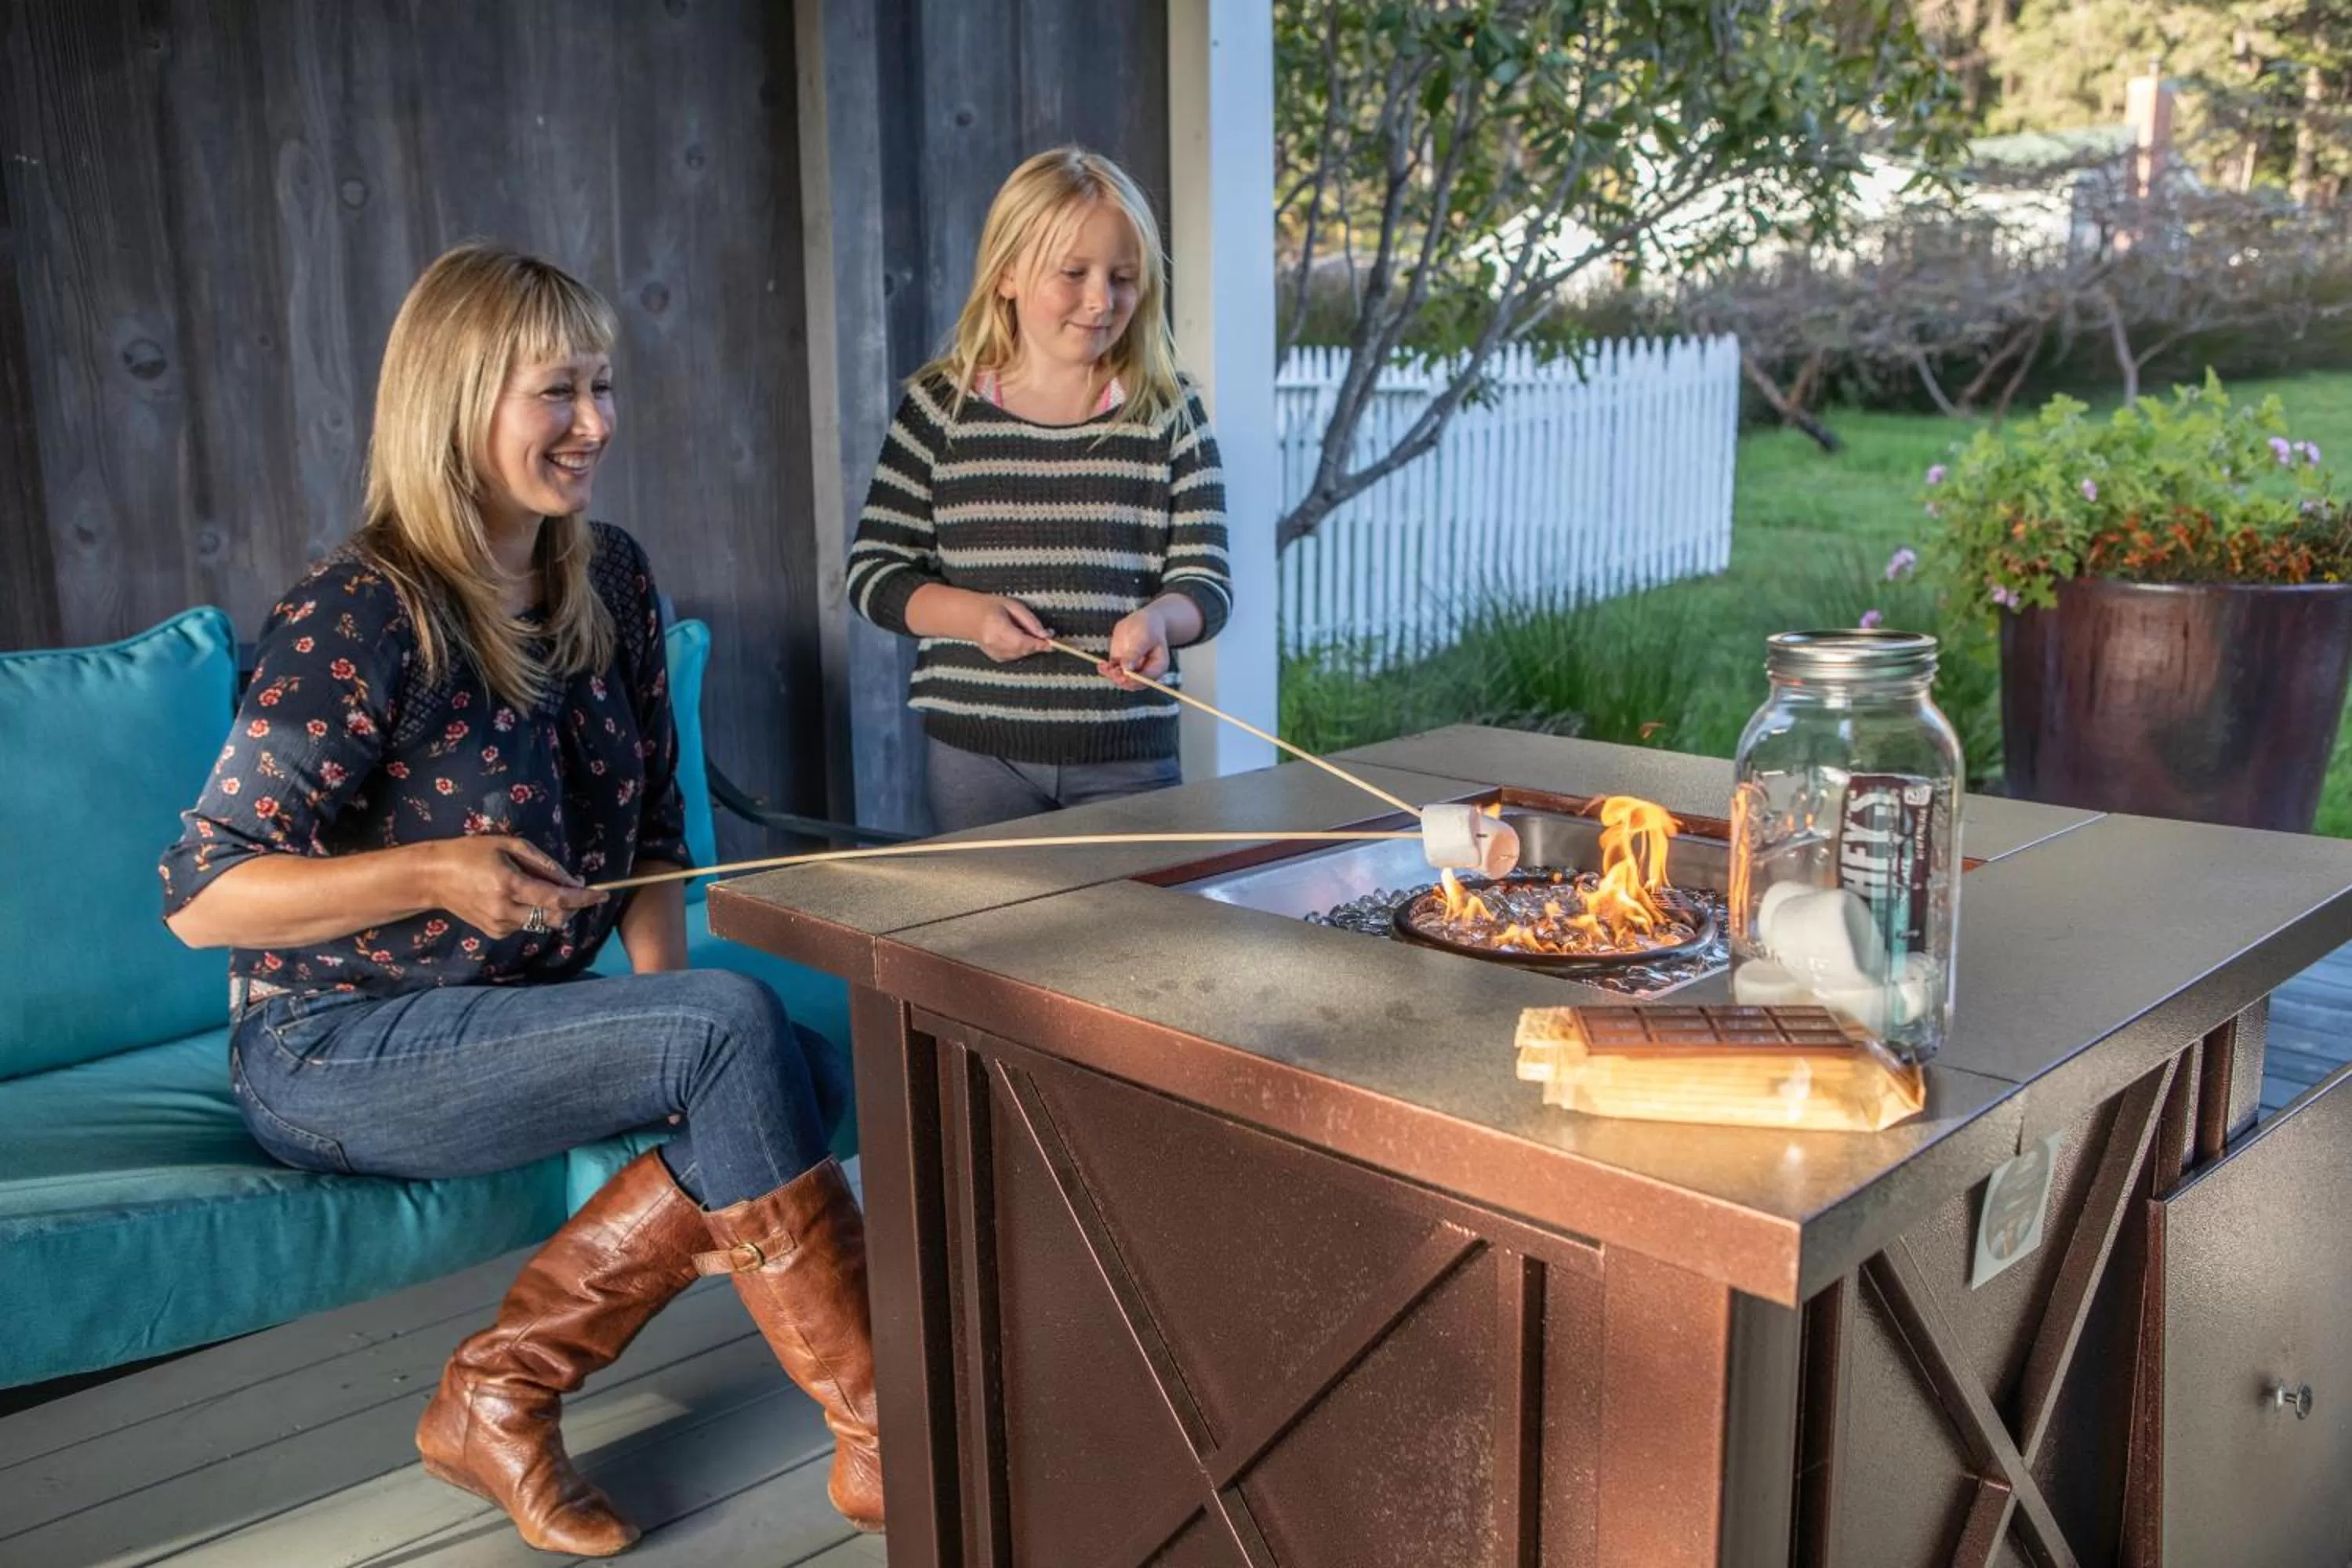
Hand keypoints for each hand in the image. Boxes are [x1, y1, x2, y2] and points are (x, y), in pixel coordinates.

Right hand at [420, 836, 605, 938]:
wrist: (433, 877)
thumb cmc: (471, 853)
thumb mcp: (508, 845)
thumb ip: (543, 863)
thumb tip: (572, 880)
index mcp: (509, 885)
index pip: (557, 899)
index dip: (584, 898)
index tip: (602, 895)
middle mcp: (505, 910)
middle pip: (555, 917)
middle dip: (571, 905)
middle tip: (572, 885)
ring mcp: (499, 925)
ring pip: (542, 922)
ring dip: (551, 907)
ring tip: (536, 885)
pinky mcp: (494, 933)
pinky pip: (526, 924)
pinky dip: (532, 912)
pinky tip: (517, 896)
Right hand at [976, 596, 1053, 661]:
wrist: (971, 617)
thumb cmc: (992, 606)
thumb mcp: (1013, 606)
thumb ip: (1030, 620)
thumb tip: (1046, 634)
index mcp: (996, 627)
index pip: (1021, 641)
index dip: (1038, 644)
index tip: (1052, 642)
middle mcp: (993, 643)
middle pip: (1023, 650)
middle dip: (1037, 644)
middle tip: (1045, 634)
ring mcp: (994, 653)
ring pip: (1021, 654)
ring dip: (1030, 646)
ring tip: (1027, 632)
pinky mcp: (997, 658)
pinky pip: (1016, 656)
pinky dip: (1022, 649)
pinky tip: (1017, 638)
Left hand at [1101, 606, 1170, 689]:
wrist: (1144, 620)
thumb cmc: (1149, 627)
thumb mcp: (1144, 637)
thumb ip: (1135, 653)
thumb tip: (1126, 669)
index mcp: (1158, 667)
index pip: (1146, 679)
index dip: (1134, 679)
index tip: (1123, 675)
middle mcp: (1145, 672)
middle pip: (1133, 683)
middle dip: (1121, 679)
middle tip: (1112, 671)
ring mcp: (1133, 669)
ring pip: (1121, 679)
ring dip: (1112, 675)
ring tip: (1104, 667)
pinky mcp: (1121, 664)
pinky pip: (1113, 671)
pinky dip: (1106, 670)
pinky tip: (1101, 665)